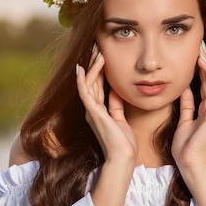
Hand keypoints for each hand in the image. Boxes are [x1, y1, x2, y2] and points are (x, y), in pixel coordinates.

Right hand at [76, 48, 137, 164]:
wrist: (122, 158)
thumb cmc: (124, 144)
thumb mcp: (120, 119)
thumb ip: (116, 105)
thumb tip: (115, 91)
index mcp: (98, 112)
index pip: (97, 87)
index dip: (98, 71)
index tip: (102, 56)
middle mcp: (92, 110)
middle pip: (91, 82)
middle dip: (93, 64)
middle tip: (97, 47)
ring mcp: (91, 111)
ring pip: (88, 83)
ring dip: (92, 67)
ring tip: (97, 51)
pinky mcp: (94, 113)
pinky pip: (85, 93)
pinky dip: (82, 80)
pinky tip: (81, 68)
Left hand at [171, 43, 205, 172]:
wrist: (189, 163)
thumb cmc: (186, 146)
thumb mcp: (184, 120)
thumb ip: (187, 105)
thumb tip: (185, 89)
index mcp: (204, 109)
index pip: (205, 84)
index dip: (201, 68)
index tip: (195, 53)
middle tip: (200, 46)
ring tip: (205, 55)